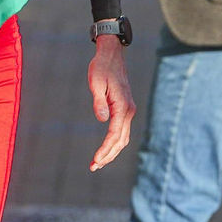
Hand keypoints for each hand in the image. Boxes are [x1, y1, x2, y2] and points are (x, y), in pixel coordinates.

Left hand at [87, 35, 135, 171]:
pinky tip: (106, 149)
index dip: (105, 150)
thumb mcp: (96, 82)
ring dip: (112, 152)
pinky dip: (115, 142)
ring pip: (123, 138)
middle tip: (93, 167)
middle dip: (108, 156)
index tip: (95, 161)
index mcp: (122, 106)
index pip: (114, 135)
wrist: (111, 54)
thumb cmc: (101, 67)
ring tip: (98, 162)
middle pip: (120, 141)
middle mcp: (129, 110)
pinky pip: (122, 131)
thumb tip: (102, 120)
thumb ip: (99, 102)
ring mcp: (128, 110)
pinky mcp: (125, 108)